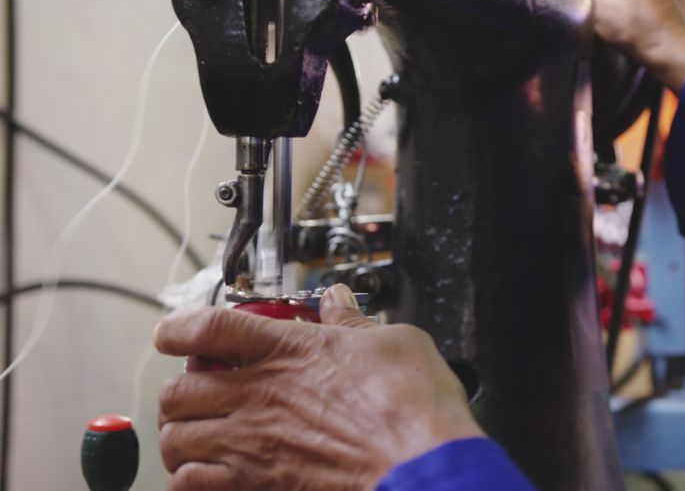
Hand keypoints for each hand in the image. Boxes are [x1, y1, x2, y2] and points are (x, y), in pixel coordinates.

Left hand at [154, 285, 483, 489]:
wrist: (422, 466)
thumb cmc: (414, 408)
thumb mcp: (394, 342)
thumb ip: (354, 322)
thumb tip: (338, 302)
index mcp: (288, 350)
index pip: (208, 327)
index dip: (179, 327)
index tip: (172, 333)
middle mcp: (259, 394)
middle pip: (178, 388)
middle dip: (181, 391)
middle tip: (199, 393)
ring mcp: (252, 444)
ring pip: (176, 438)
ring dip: (180, 437)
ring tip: (198, 437)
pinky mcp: (256, 486)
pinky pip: (189, 484)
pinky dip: (189, 479)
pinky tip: (209, 475)